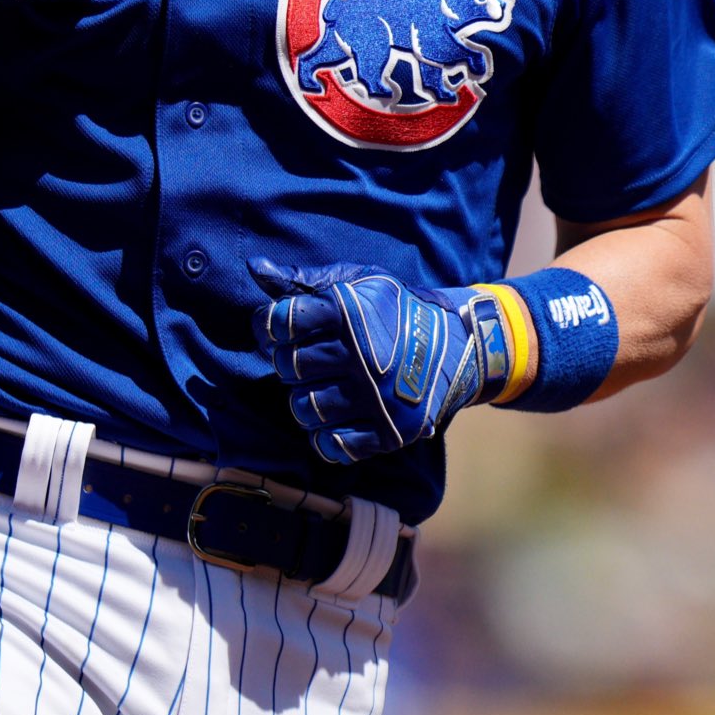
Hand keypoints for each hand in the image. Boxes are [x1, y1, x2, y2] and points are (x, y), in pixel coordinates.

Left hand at [249, 259, 517, 463]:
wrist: (459, 345)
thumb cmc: (395, 310)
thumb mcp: (357, 282)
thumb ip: (304, 279)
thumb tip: (255, 269)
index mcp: (349, 313)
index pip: (280, 322)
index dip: (269, 327)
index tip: (278, 331)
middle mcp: (361, 355)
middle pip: (288, 368)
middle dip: (288, 364)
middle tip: (306, 360)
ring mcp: (375, 397)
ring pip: (305, 409)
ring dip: (304, 401)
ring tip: (320, 389)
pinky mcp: (390, 431)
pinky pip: (335, 445)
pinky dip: (326, 436)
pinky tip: (336, 419)